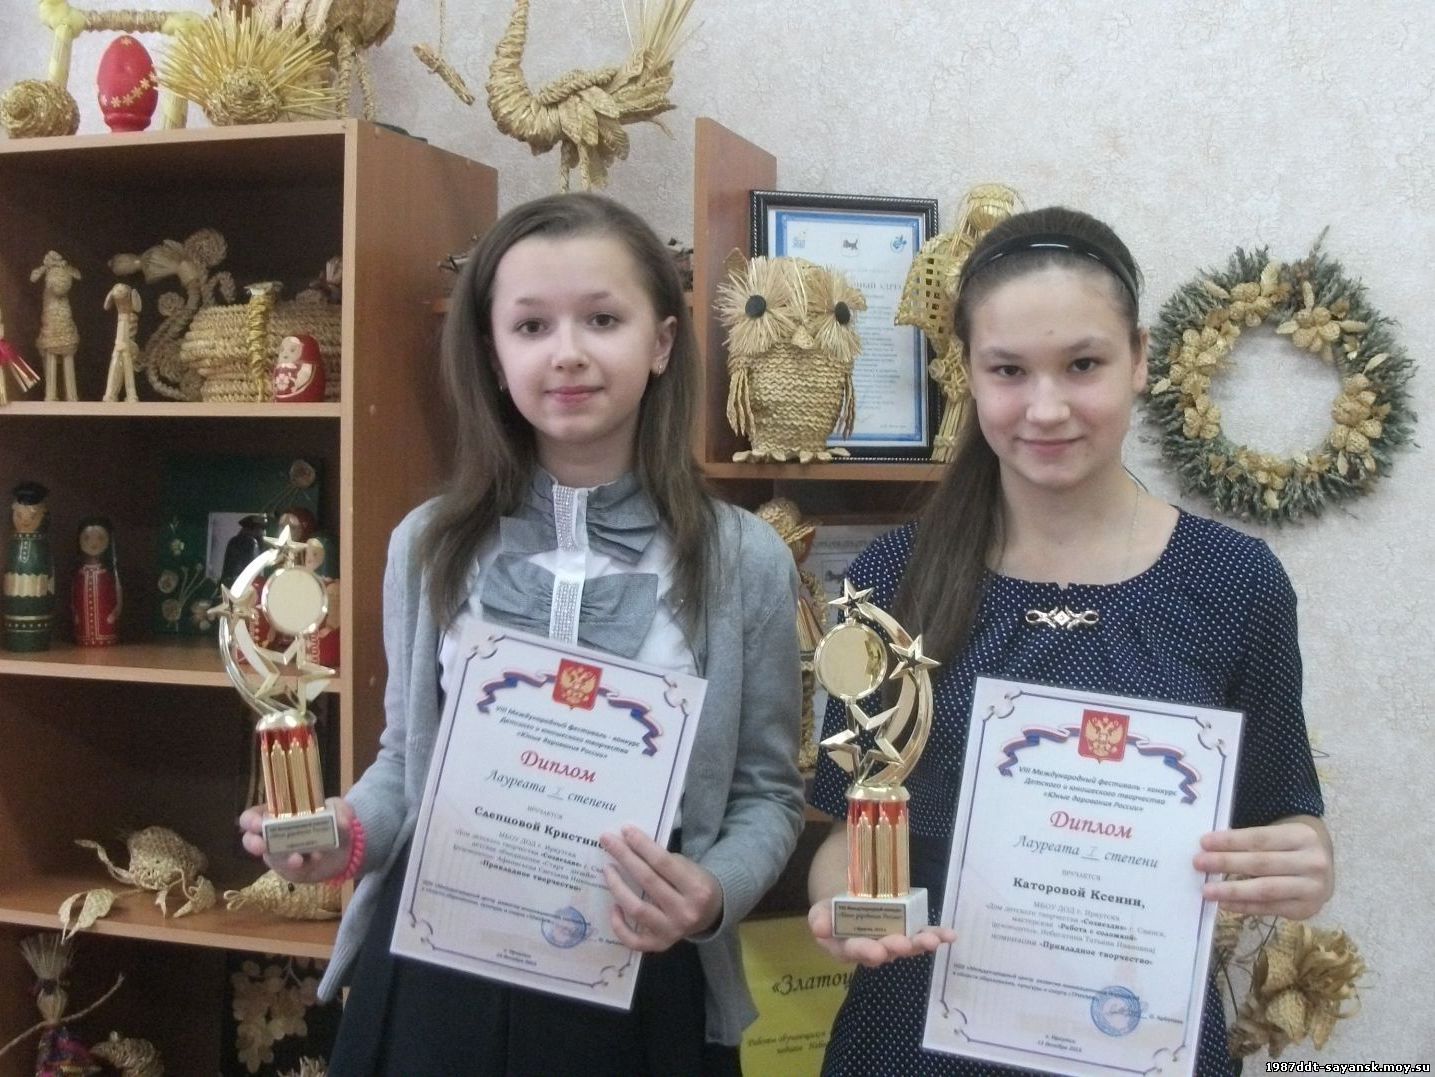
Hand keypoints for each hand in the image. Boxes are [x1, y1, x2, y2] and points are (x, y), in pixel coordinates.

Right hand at [238, 796, 355, 884]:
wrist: (346, 848)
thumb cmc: (332, 820)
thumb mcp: (338, 809)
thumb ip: (340, 810)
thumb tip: (341, 821)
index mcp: (276, 815)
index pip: (252, 817)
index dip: (250, 820)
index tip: (258, 824)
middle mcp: (273, 836)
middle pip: (251, 841)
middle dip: (253, 843)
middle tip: (263, 846)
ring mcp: (281, 856)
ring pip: (271, 859)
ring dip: (282, 859)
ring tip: (299, 859)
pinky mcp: (292, 872)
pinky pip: (291, 872)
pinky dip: (301, 867)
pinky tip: (315, 859)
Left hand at [600, 826, 722, 951]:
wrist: (712, 914)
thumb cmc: (696, 884)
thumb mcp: (690, 867)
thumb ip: (664, 861)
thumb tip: (630, 847)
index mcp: (697, 888)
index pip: (663, 863)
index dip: (642, 845)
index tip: (625, 830)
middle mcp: (685, 912)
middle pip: (648, 880)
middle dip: (625, 857)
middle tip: (608, 840)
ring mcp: (672, 931)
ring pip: (637, 909)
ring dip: (618, 886)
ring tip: (608, 868)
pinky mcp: (660, 945)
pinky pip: (633, 940)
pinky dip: (619, 925)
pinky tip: (614, 906)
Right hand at [807, 900, 953, 967]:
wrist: (849, 901)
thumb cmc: (832, 912)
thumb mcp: (821, 912)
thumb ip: (820, 919)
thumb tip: (819, 928)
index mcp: (849, 948)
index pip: (856, 951)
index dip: (867, 951)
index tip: (877, 950)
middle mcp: (874, 950)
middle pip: (886, 951)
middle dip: (896, 948)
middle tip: (904, 944)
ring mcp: (893, 941)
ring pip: (908, 946)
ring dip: (920, 944)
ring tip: (933, 941)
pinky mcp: (908, 932)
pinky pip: (922, 933)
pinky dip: (937, 935)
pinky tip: (950, 935)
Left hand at [1193, 818, 1332, 919]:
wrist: (1322, 867)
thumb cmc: (1289, 846)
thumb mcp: (1279, 834)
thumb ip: (1251, 841)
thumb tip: (1209, 849)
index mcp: (1302, 836)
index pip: (1260, 838)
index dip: (1231, 841)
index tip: (1204, 843)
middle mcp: (1312, 862)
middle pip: (1261, 863)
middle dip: (1226, 863)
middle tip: (1198, 863)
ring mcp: (1312, 889)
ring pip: (1265, 889)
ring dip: (1232, 890)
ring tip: (1207, 890)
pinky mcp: (1306, 909)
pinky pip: (1269, 908)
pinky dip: (1244, 906)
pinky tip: (1224, 904)